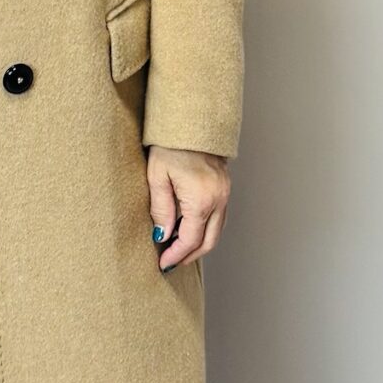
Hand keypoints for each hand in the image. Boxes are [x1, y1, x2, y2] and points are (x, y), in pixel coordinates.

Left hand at [145, 145, 230, 272]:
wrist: (192, 119)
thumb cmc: (171, 144)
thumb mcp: (157, 177)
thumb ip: (161, 210)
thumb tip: (163, 236)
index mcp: (201, 200)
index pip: (190, 240)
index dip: (176, 255)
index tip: (163, 263)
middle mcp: (218, 200)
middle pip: (209, 241)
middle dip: (189, 256)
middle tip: (171, 263)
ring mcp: (225, 193)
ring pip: (217, 230)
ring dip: (199, 244)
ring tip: (178, 249)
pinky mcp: (225, 187)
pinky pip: (219, 217)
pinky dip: (206, 229)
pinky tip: (190, 229)